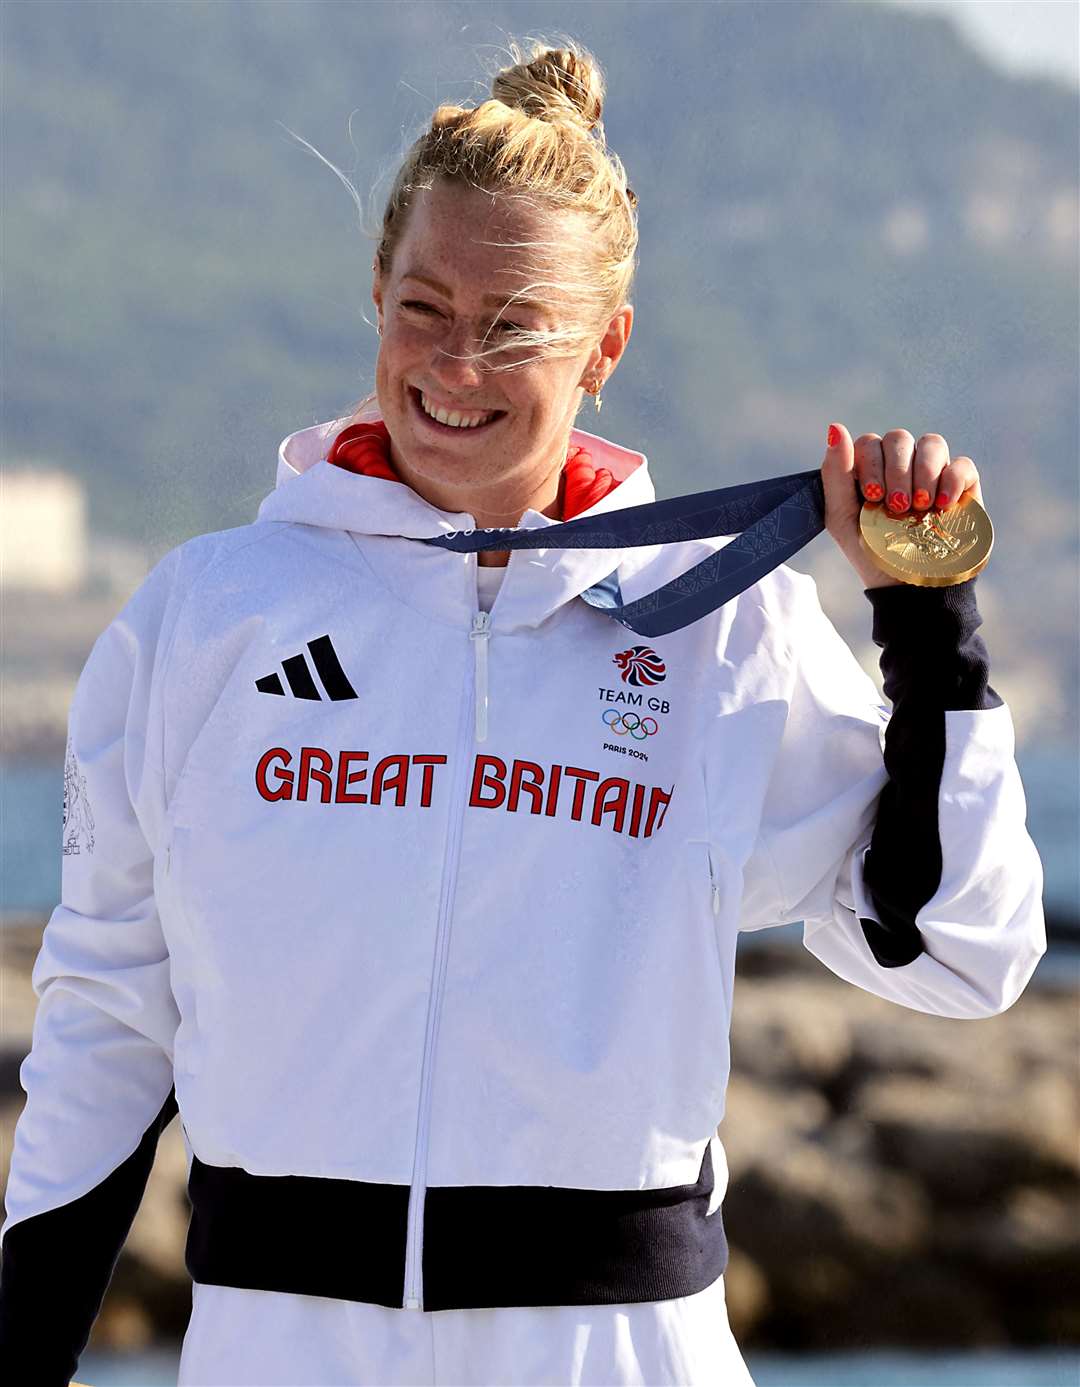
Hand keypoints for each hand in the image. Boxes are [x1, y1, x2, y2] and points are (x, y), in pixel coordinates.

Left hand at [821, 424, 983, 588]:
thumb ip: (835, 473)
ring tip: (919, 507)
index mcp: (870, 468)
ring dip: (923, 472)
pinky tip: (942, 505)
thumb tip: (835, 428)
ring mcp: (933, 473)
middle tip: (897, 506)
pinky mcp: (962, 486)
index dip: (871, 464)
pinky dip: (951, 479)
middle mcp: (901, 464)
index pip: (869, 442)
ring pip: (932, 443)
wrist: (907, 586)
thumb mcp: (842, 517)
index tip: (873, 496)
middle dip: (896, 471)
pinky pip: (962, 464)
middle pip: (899, 438)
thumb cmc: (869, 551)